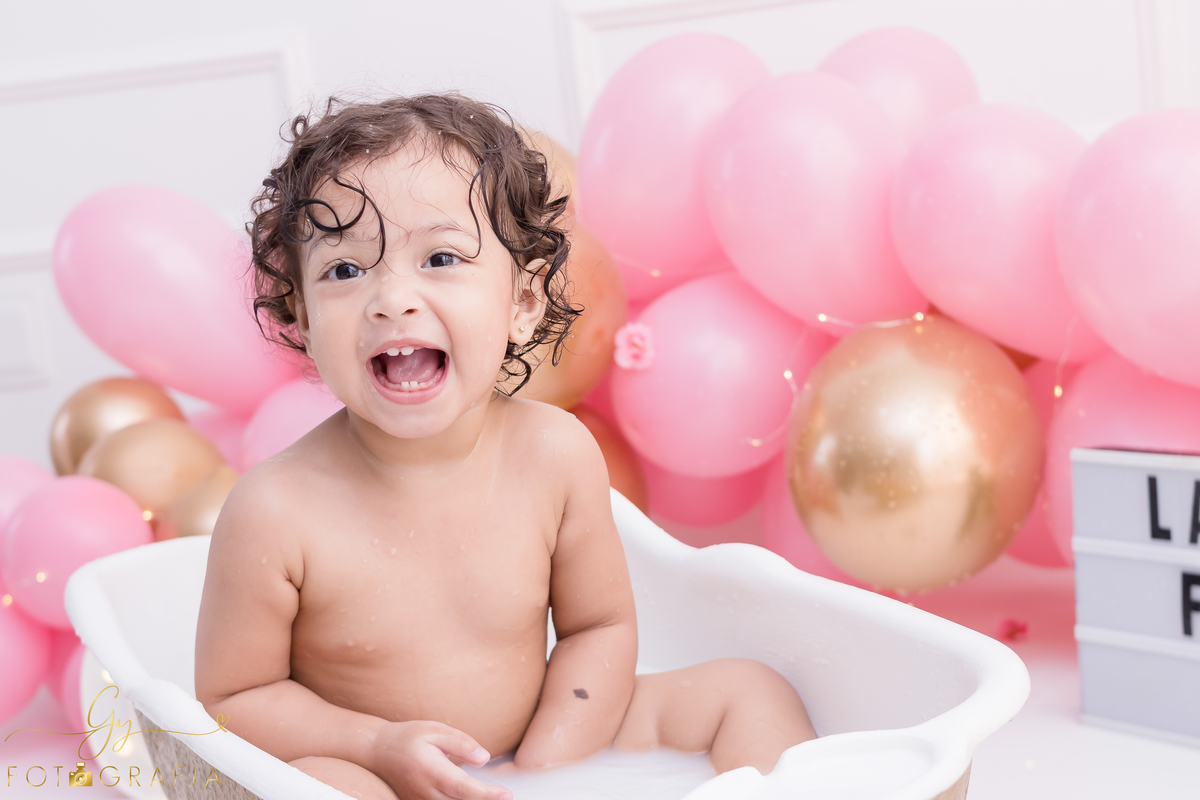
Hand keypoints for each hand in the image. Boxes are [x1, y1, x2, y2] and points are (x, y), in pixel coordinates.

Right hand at [368, 720, 512, 799]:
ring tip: (493, 796)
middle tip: (505, 796)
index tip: (506, 794)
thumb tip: (484, 758)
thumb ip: (461, 744)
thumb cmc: (410, 737)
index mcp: (432, 771)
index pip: (464, 789)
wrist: (378, 751)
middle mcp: (426, 792)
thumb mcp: (435, 730)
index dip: (487, 795)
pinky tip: (472, 796)